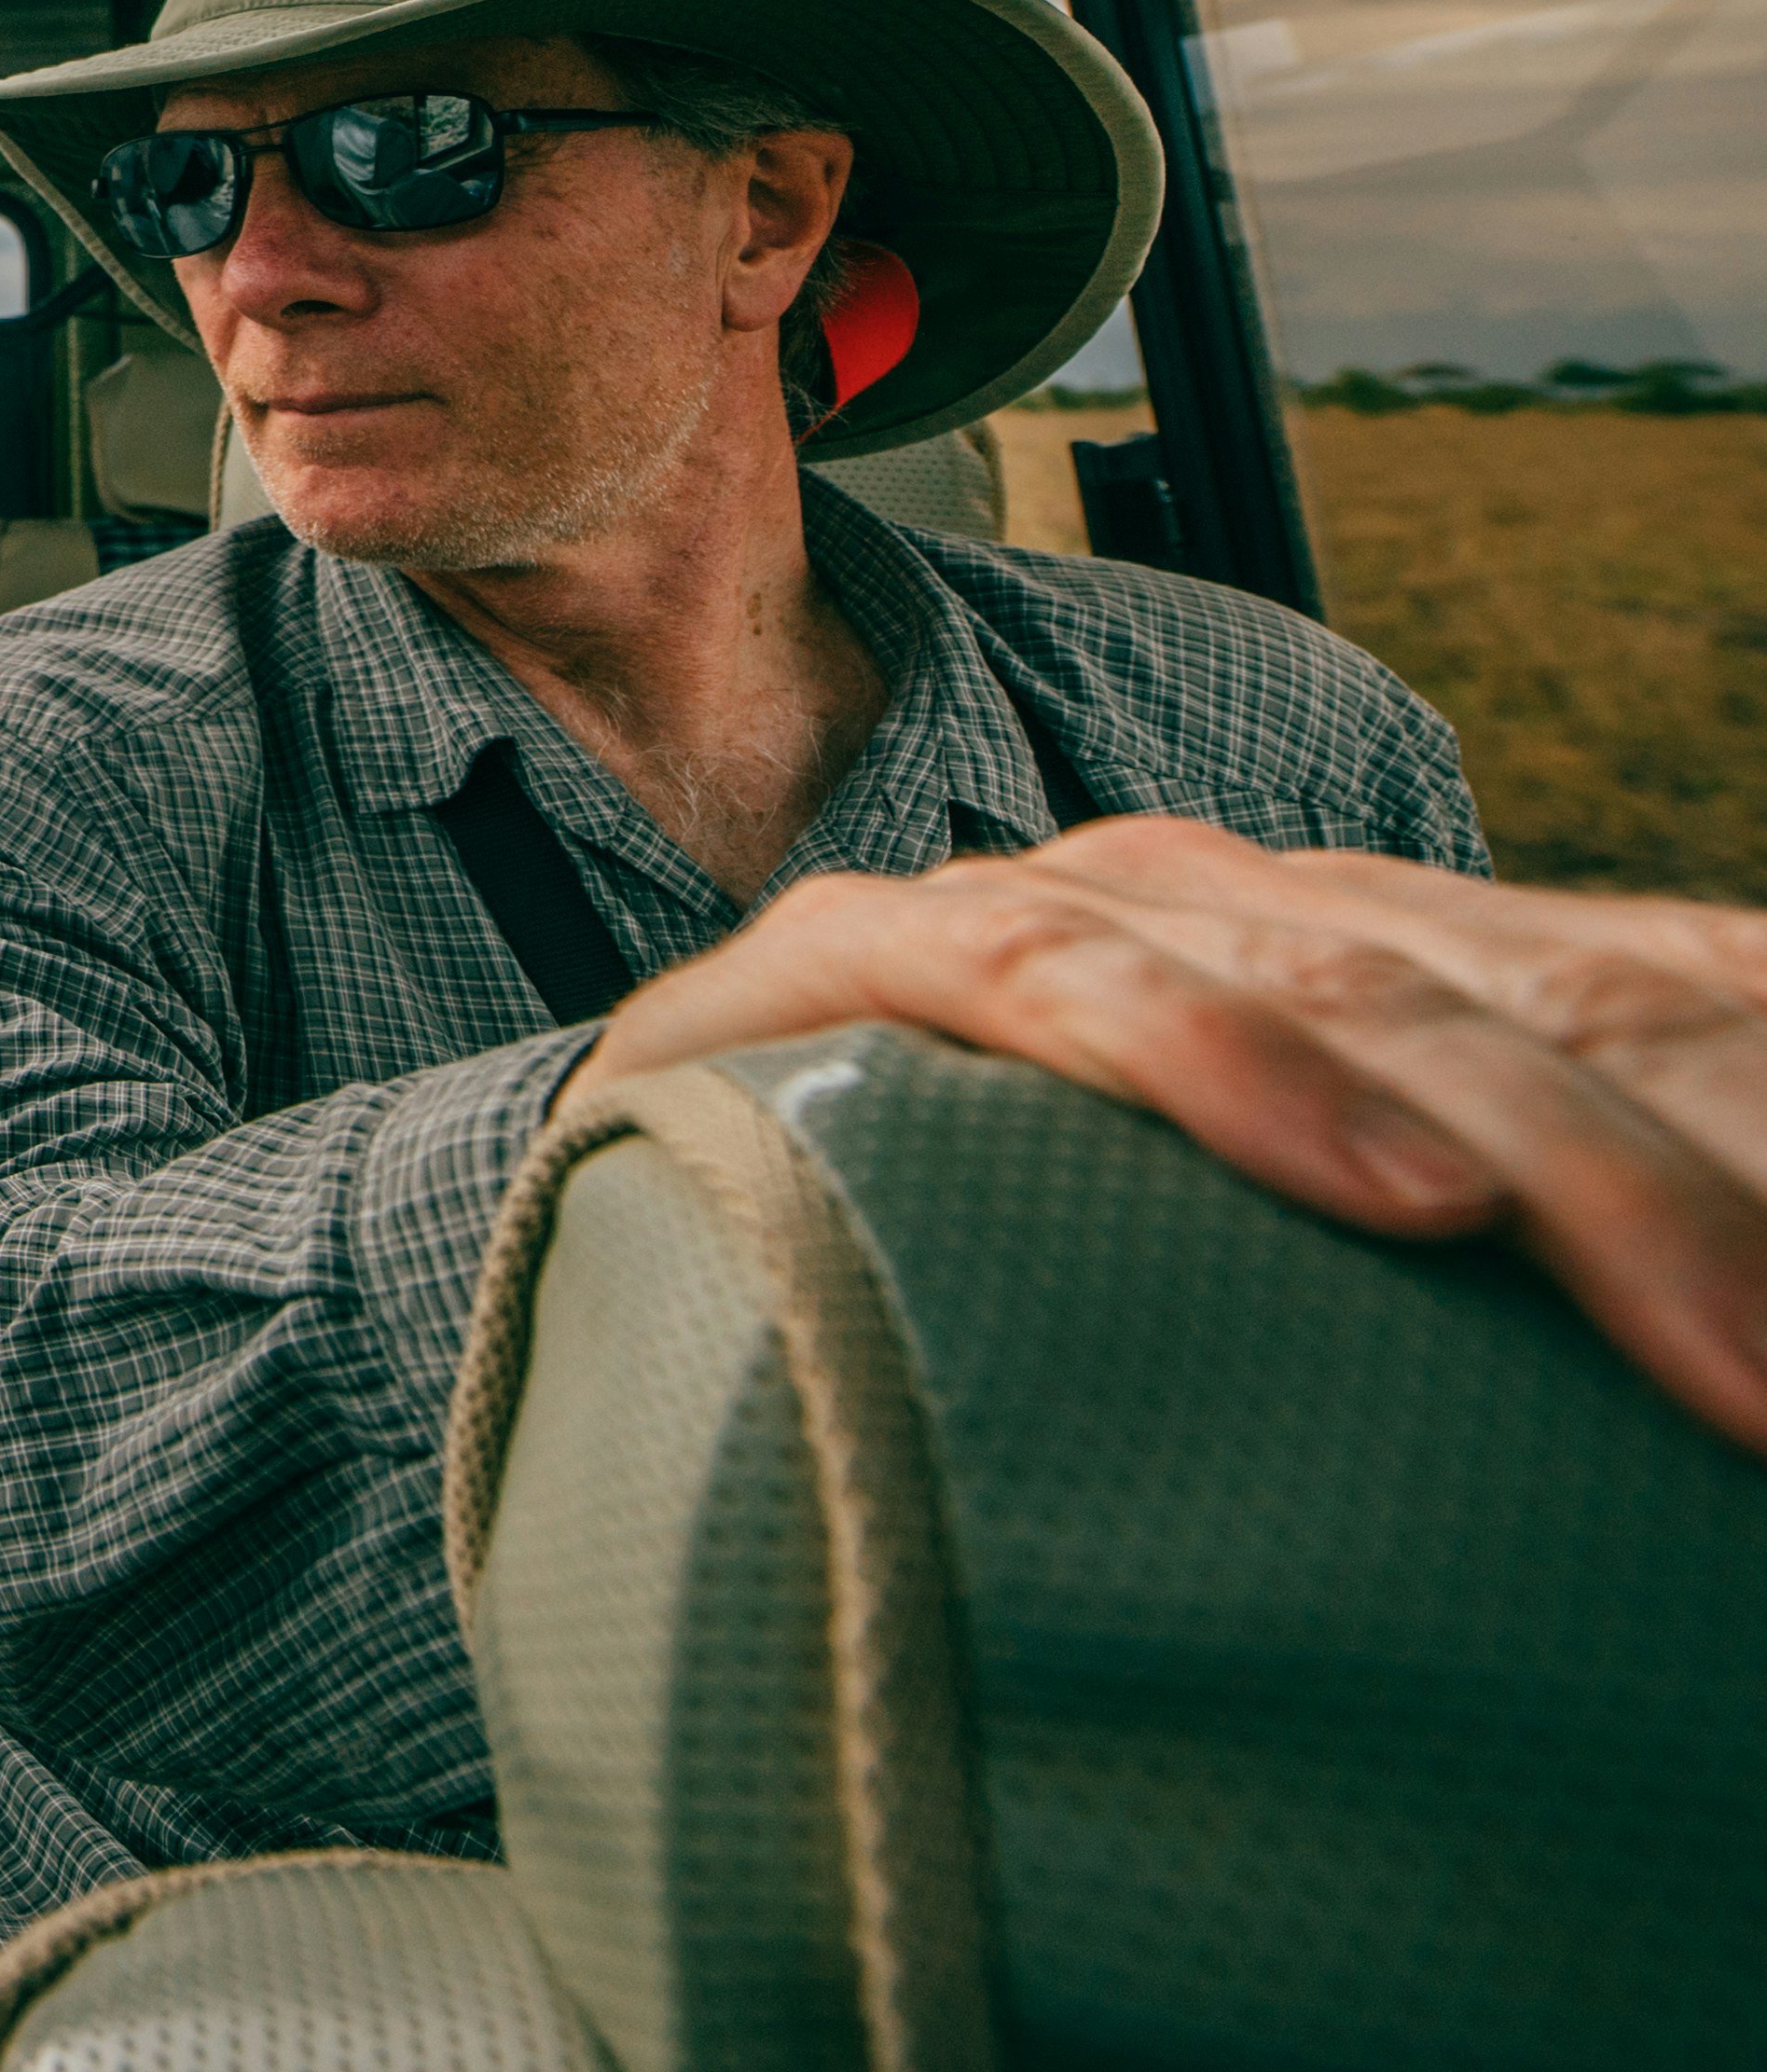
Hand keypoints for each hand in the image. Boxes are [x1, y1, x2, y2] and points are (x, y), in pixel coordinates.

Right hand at [556, 815, 1766, 1455]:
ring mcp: (1067, 913)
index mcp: (1385, 961)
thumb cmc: (992, 1288)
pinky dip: (1233, 1073)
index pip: (1636, 990)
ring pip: (1356, 988)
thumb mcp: (1270, 1288)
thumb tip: (1717, 1387)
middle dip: (1699, 1190)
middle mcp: (1247, 908)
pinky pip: (1068, 981)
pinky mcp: (875, 949)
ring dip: (1558, 1166)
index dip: (1761, 1122)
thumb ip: (1461, 1277)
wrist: (640, 1209)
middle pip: (1543, 1008)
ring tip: (1713, 1333)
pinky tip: (1391, 1190)